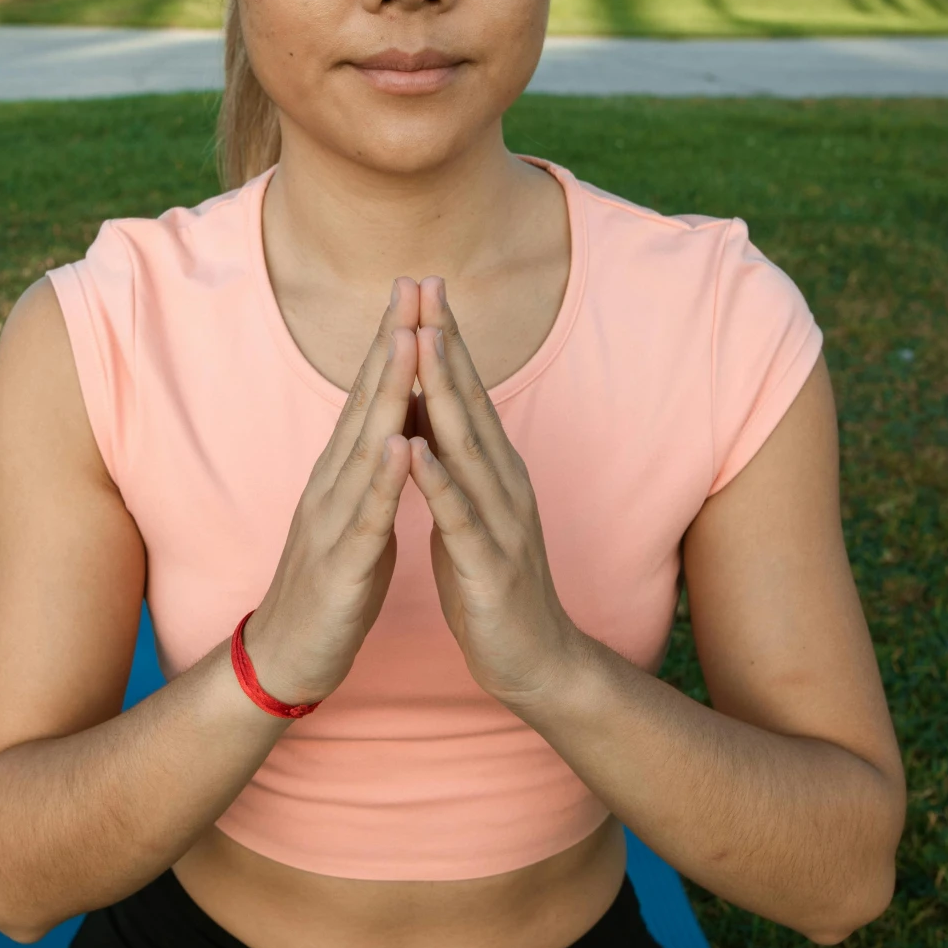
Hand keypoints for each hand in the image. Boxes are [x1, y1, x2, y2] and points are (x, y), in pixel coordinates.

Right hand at [242, 281, 422, 704]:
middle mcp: (333, 483)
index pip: (371, 395)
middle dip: (391, 342)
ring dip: (388, 393)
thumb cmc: (332, 585)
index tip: (415, 289)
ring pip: (365, 447)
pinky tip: (401, 447)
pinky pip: (367, 518)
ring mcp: (333, 521)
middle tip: (410, 286)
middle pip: (365, 402)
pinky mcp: (341, 565)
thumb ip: (372, 469)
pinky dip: (384, 481)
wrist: (288, 656)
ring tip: (411, 343)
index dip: (393, 341)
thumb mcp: (358, 514)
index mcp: (343, 473)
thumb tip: (396, 424)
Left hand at [406, 278, 585, 707]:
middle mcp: (504, 482)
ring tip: (419, 344)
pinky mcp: (488, 564)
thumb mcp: (469, 510)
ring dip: (442, 393)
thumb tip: (432, 416)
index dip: (445, 337)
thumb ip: (456, 464)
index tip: (423, 286)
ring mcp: (500, 521)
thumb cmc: (492, 583)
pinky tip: (413, 450)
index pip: (466, 392)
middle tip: (426, 286)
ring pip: (467, 447)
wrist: (534, 661)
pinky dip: (436, 480)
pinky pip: (458, 516)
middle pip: (471, 401)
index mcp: (494, 469)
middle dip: (445, 342)